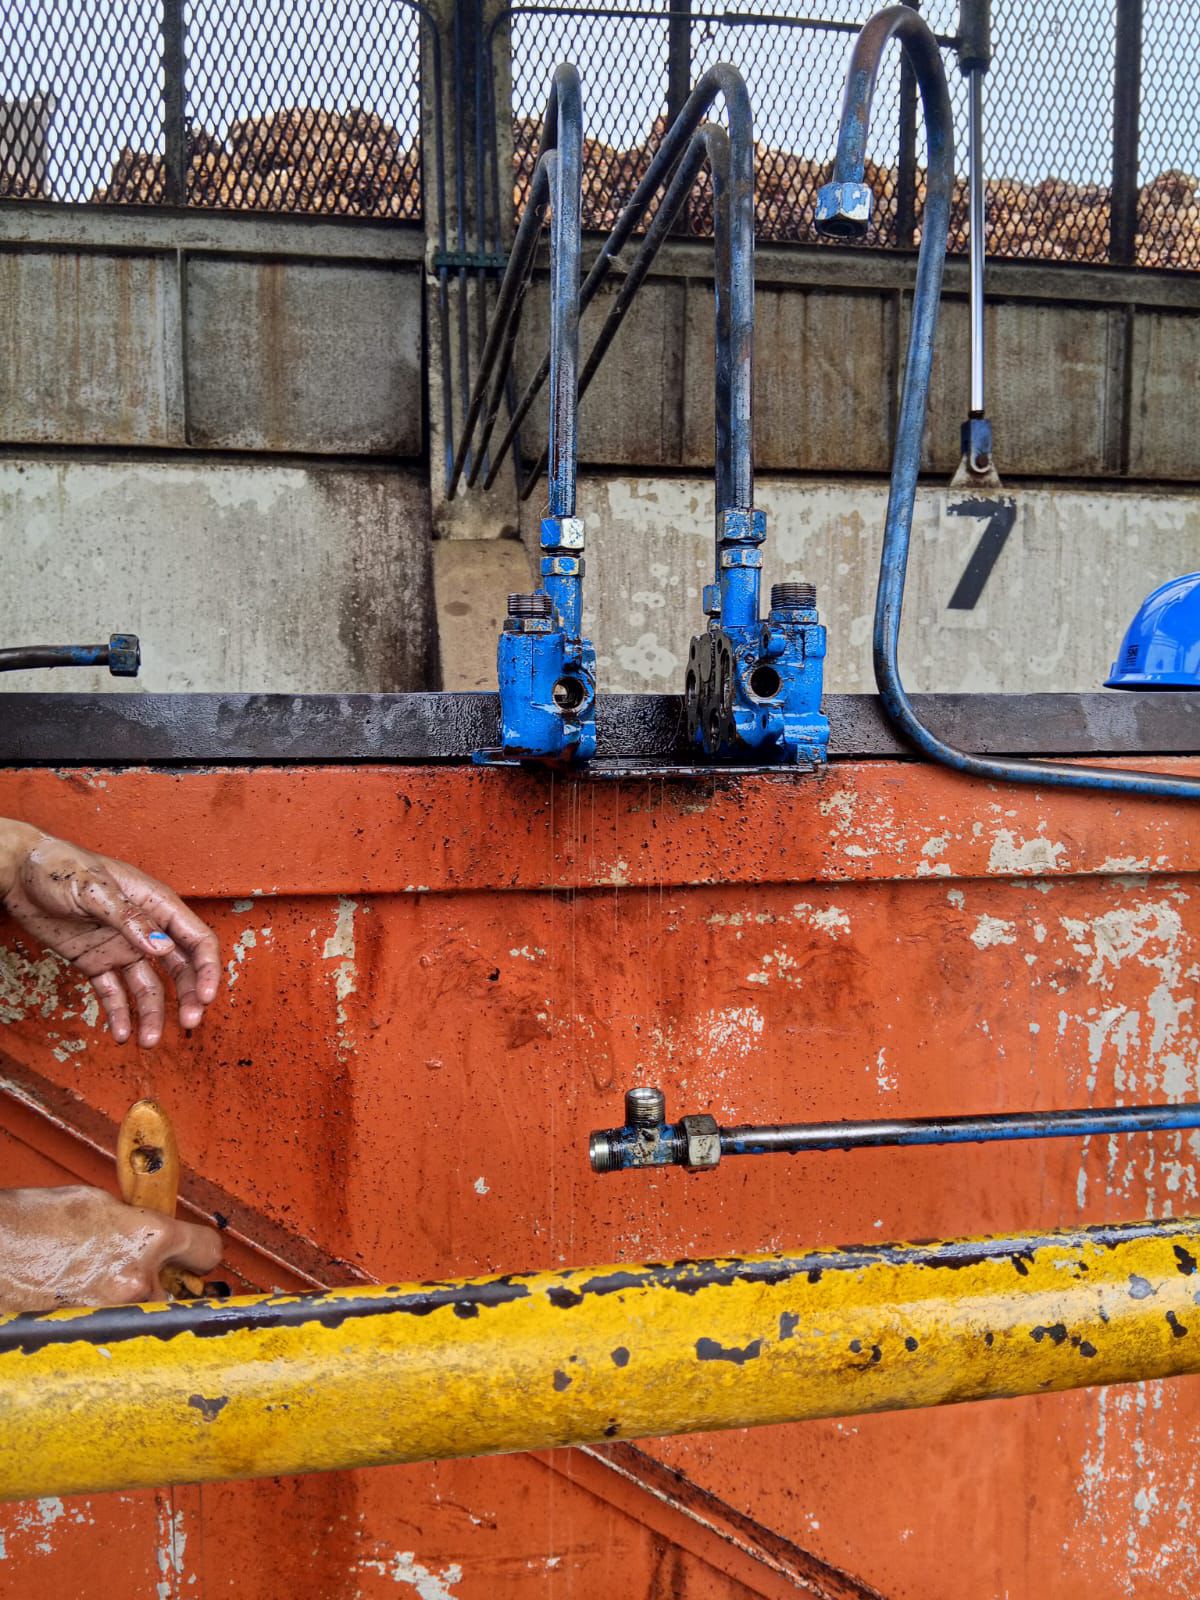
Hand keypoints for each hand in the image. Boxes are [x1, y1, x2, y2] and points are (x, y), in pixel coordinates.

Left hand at [0, 823, 220, 1047]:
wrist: (17, 873)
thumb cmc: (58, 867)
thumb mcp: (94, 888)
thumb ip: (128, 918)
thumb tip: (162, 948)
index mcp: (155, 903)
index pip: (195, 939)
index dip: (208, 968)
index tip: (207, 997)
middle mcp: (144, 929)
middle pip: (179, 968)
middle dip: (189, 997)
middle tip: (188, 1023)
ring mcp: (121, 947)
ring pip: (148, 987)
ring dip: (151, 1015)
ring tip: (146, 1042)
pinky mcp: (96, 962)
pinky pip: (113, 992)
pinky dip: (118, 1014)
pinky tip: (120, 1034)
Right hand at [0, 1186, 221, 1312]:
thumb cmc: (29, 1223)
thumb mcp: (95, 1204)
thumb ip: (134, 1221)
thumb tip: (151, 1234)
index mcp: (147, 1238)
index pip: (207, 1249)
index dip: (202, 1251)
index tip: (197, 1255)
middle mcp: (138, 1283)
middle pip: (180, 1294)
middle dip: (166, 1286)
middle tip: (146, 1277)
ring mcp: (114, 1317)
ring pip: (148, 1319)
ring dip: (138, 1309)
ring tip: (106, 1293)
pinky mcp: (89, 1340)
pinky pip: (118, 1334)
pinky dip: (110, 1325)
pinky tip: (86, 1307)